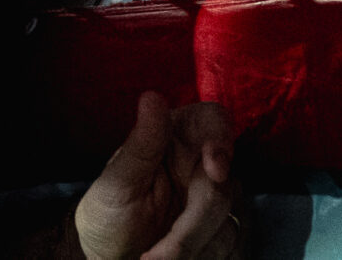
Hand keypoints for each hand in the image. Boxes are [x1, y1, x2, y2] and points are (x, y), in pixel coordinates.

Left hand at [71, 92, 240, 259]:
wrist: (108, 258)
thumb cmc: (106, 214)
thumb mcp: (115, 182)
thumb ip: (141, 144)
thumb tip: (152, 97)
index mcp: (174, 137)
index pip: (213, 120)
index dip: (222, 140)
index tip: (214, 169)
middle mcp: (200, 163)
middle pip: (223, 186)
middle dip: (192, 226)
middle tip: (158, 255)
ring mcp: (215, 198)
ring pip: (230, 222)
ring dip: (195, 250)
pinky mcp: (223, 230)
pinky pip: (235, 247)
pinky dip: (206, 258)